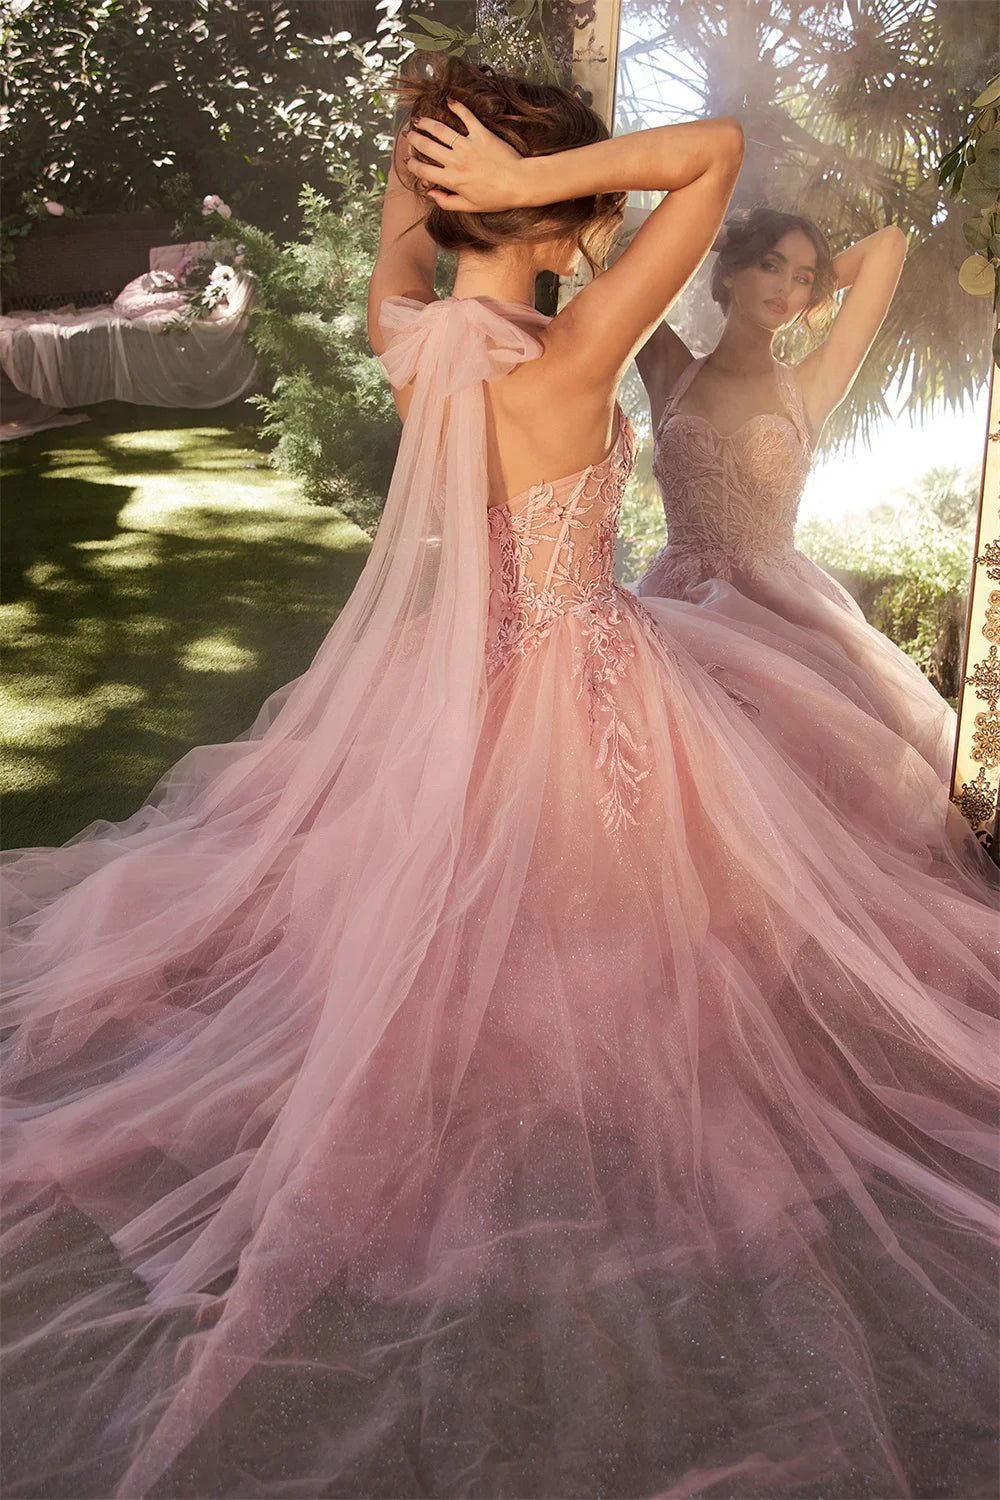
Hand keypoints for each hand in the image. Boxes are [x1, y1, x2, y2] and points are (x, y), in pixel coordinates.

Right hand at [404, 100, 526, 212]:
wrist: (520, 183)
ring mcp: (468, 145)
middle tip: (409, 135)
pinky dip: (457, 107)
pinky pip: (466, 117)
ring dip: (427, 123)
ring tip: (419, 120)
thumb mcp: (470, 206)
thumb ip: (447, 201)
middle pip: (427, 146)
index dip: (412, 165)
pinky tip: (449, 101)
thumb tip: (431, 193)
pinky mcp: (481, 134)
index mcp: (452, 180)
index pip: (424, 171)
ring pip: (441, 130)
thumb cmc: (496, 198)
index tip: (408, 160)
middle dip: (414, 140)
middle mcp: (456, 161)